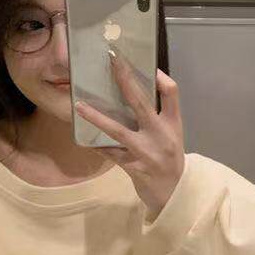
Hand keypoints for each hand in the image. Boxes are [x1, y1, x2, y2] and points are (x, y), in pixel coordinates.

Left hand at [74, 49, 184, 218]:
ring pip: (118, 130)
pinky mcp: (134, 167)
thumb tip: (134, 91)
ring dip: (97, 117)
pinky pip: (110, 153)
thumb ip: (158, 115)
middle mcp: (162, 135)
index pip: (172, 93)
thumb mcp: (171, 135)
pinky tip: (83, 139)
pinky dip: (97, 146)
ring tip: (79, 106)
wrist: (175, 193)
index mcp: (173, 124)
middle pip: (141, 102)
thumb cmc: (170, 158)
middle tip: (112, 60)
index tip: (147, 65)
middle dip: (125, 79)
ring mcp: (147, 152)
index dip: (161, 78)